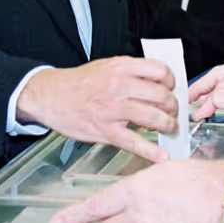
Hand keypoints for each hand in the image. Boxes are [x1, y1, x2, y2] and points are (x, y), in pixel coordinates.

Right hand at [18, 57, 178, 163]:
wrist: (50, 95)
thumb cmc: (79, 83)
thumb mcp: (106, 67)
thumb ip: (131, 72)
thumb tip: (158, 82)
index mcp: (121, 68)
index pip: (160, 71)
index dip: (171, 81)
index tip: (172, 88)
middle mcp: (118, 86)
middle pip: (161, 96)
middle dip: (173, 106)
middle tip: (173, 112)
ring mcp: (112, 109)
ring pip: (153, 117)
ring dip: (168, 125)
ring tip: (170, 128)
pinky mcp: (105, 130)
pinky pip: (134, 142)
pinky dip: (151, 151)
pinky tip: (162, 155)